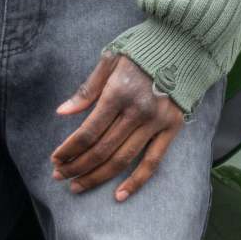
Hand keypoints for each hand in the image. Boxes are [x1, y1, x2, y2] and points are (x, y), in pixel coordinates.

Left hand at [52, 54, 184, 199]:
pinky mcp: (172, 128)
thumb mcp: (111, 59)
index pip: (87, 132)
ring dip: (97, 176)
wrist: (185, 43)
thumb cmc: (142, 49)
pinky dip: (136, 181)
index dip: (69, 150)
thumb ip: (88, 88)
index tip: (55, 159)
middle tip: (60, 176)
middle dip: (77, 166)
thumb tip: (62, 112)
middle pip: (101, 150)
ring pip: (122, 159)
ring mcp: (156, 122)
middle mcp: (137, 112)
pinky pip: (153, 161)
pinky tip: (119, 195)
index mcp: (118, 93)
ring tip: (78, 186)